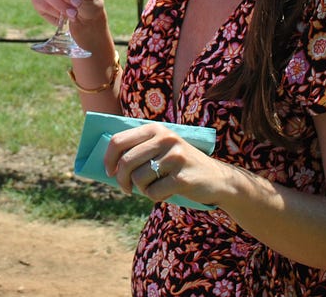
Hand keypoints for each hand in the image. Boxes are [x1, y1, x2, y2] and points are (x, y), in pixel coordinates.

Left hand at [102, 122, 225, 206]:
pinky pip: (153, 192)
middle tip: (126, 189)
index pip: (119, 141)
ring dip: (142, 189)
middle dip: (121, 180)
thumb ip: (139, 148)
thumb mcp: (163, 147)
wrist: (217, 178)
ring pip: (138, 179)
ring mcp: (175, 157)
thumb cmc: (181, 165)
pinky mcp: (182, 178)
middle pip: (126, 162)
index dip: (109, 159)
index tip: (109, 171)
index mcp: (156, 129)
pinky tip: (167, 192)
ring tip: (155, 186)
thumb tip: (108, 163)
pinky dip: (155, 196)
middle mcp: (165, 139)